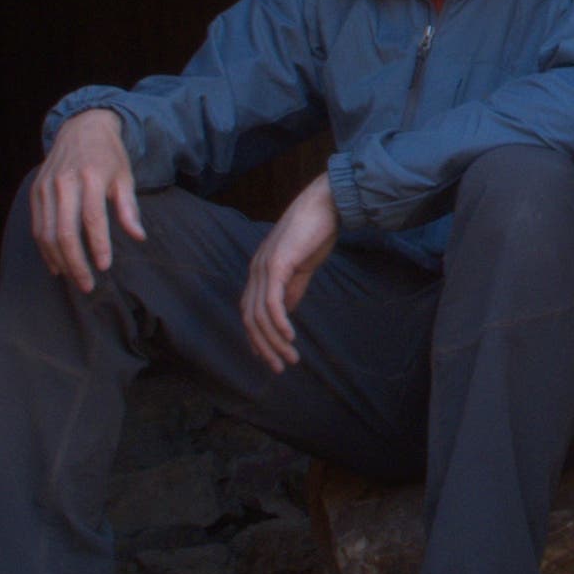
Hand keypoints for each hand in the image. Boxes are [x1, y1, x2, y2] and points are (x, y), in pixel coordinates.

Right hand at [30, 109, 144, 292]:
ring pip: (47, 233)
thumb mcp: (125, 176)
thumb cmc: (108, 156)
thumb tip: (139, 237)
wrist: (81, 127)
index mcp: (91, 176)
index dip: (97, 245)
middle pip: (65, 231)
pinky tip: (57, 266)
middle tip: (88, 285)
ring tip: (74, 279)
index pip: (92, 217)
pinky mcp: (36, 192)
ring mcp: (46, 187)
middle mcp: (64, 182)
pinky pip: (37, 227)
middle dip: (76, 263)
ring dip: (59, 261)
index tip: (105, 266)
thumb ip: (129, 208)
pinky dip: (45, 250)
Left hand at [243, 175, 339, 373]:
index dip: (255, 337)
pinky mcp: (277, 264)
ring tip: (290, 359)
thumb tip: (285, 314)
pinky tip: (290, 337)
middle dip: (263, 347)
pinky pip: (272, 301)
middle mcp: (255, 270)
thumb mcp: (302, 267)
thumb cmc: (315, 232)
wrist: (325, 204)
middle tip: (278, 368)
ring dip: (274, 341)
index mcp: (259, 271)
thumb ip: (291, 289)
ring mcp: (263, 267)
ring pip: (260, 315)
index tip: (269, 357)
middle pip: (250, 318)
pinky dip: (279, 323)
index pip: (249, 311)